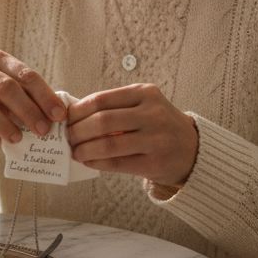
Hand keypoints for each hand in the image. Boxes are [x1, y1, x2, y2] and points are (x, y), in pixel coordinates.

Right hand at [0, 50, 64, 165]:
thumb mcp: (11, 96)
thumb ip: (30, 100)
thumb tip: (58, 116)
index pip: (25, 75)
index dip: (44, 96)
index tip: (59, 116)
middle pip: (5, 87)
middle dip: (27, 110)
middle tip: (43, 130)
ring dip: (3, 123)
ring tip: (17, 139)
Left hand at [66, 83, 198, 186]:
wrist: (192, 149)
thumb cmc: (158, 125)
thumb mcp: (144, 105)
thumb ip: (115, 107)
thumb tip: (74, 115)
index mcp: (145, 93)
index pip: (101, 99)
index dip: (78, 111)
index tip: (66, 119)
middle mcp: (152, 114)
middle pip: (102, 121)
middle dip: (78, 131)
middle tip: (68, 137)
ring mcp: (156, 139)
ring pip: (108, 144)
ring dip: (85, 149)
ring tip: (76, 151)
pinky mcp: (155, 163)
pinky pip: (117, 163)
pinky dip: (97, 162)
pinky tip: (89, 161)